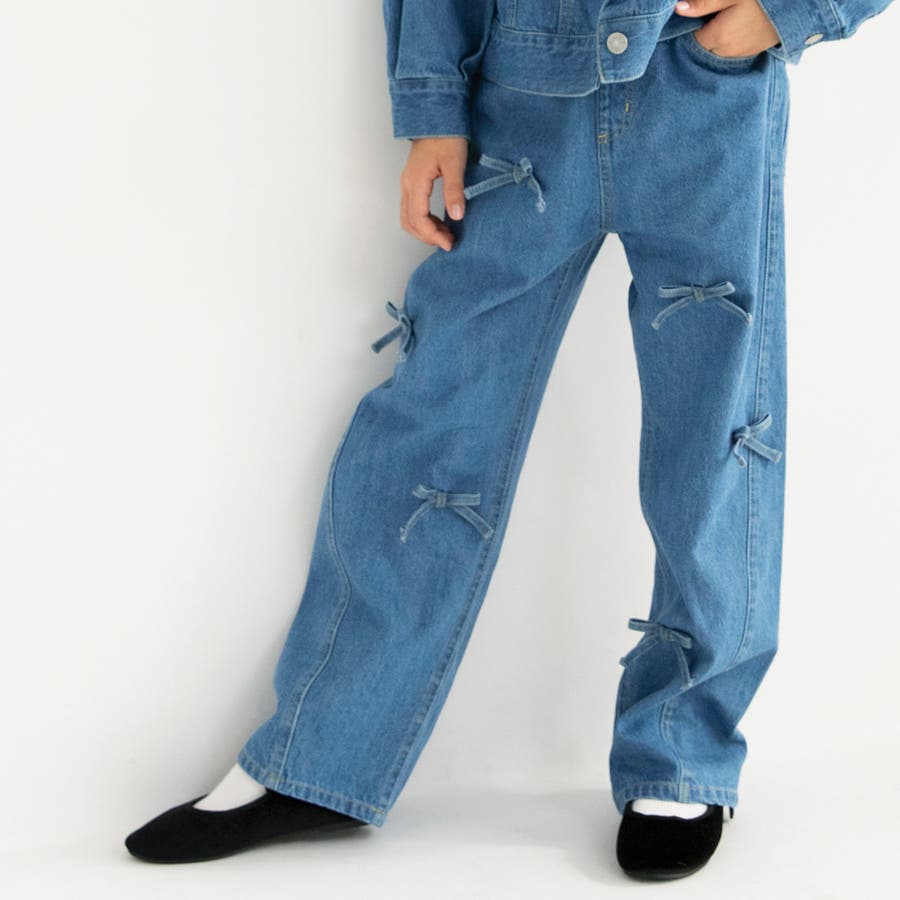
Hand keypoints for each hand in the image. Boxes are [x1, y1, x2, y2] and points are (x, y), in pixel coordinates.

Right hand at [400, 136, 468, 251]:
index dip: (432, 235)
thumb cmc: (446, 136)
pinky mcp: (413, 183)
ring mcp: (408, 184)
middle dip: (427, 236)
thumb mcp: (455, 163)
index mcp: (415, 183)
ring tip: (446, 235)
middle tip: (448, 243)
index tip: (449, 243)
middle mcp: (407, 186)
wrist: (437, 116)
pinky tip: (441, 222)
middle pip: (409, 222)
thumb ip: (454, 190)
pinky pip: (413, 209)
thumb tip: (456, 216)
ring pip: (408, 218)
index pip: (418, 219)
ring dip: (425, 230)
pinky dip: (424, 221)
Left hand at [674, 0, 780, 57]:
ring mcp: (742, 54)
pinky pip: (733, 50)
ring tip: (726, 18)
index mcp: (719, 37)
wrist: (802, 4)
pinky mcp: (755, 51)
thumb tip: (678, 9)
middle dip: (703, 33)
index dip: (692, 25)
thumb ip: (704, 3)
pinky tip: (737, 24)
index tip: (698, 14)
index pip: (692, 38)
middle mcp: (728, 52)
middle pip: (704, 47)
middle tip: (713, 14)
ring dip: (717, 37)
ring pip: (718, 50)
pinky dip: (730, 40)